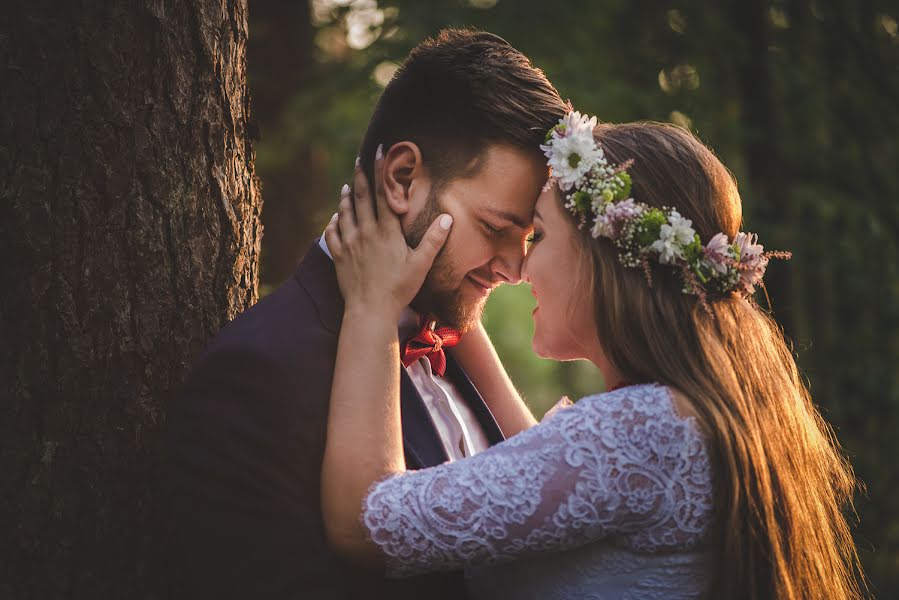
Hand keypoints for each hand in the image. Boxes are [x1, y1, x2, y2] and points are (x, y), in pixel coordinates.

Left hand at [325, 146, 452, 320]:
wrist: (370, 310)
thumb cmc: (399, 288)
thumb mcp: (421, 264)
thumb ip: (433, 239)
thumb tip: (447, 218)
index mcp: (386, 231)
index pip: (384, 194)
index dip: (381, 171)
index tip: (378, 151)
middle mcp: (365, 232)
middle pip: (361, 198)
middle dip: (360, 176)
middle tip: (358, 160)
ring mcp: (349, 244)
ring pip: (345, 213)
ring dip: (346, 197)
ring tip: (347, 186)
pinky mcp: (339, 257)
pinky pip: (332, 234)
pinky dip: (333, 222)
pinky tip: (335, 218)